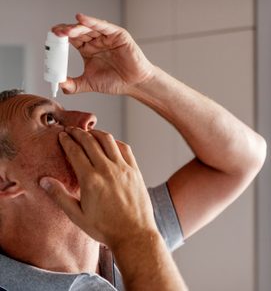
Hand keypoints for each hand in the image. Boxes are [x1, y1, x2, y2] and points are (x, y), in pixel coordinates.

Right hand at [39, 127, 157, 248]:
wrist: (134, 233)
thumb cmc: (105, 227)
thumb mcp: (77, 216)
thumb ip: (60, 196)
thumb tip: (44, 181)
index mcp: (90, 180)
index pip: (75, 151)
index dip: (67, 141)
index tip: (62, 135)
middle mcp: (107, 169)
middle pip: (90, 142)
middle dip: (78, 133)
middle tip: (72, 130)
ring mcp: (123, 168)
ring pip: (108, 140)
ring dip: (96, 133)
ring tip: (89, 133)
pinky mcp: (135, 170)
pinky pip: (125, 148)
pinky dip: (115, 142)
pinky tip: (111, 143)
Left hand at [52, 13, 154, 94]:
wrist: (134, 84)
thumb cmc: (116, 82)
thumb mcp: (90, 83)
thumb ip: (74, 85)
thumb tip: (59, 85)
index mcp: (88, 50)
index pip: (71, 40)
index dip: (61, 39)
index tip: (51, 42)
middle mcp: (96, 41)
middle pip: (78, 32)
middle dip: (65, 32)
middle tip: (55, 34)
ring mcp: (106, 37)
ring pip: (89, 28)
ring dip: (76, 28)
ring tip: (65, 31)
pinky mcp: (117, 34)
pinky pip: (103, 26)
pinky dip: (92, 22)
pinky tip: (81, 20)